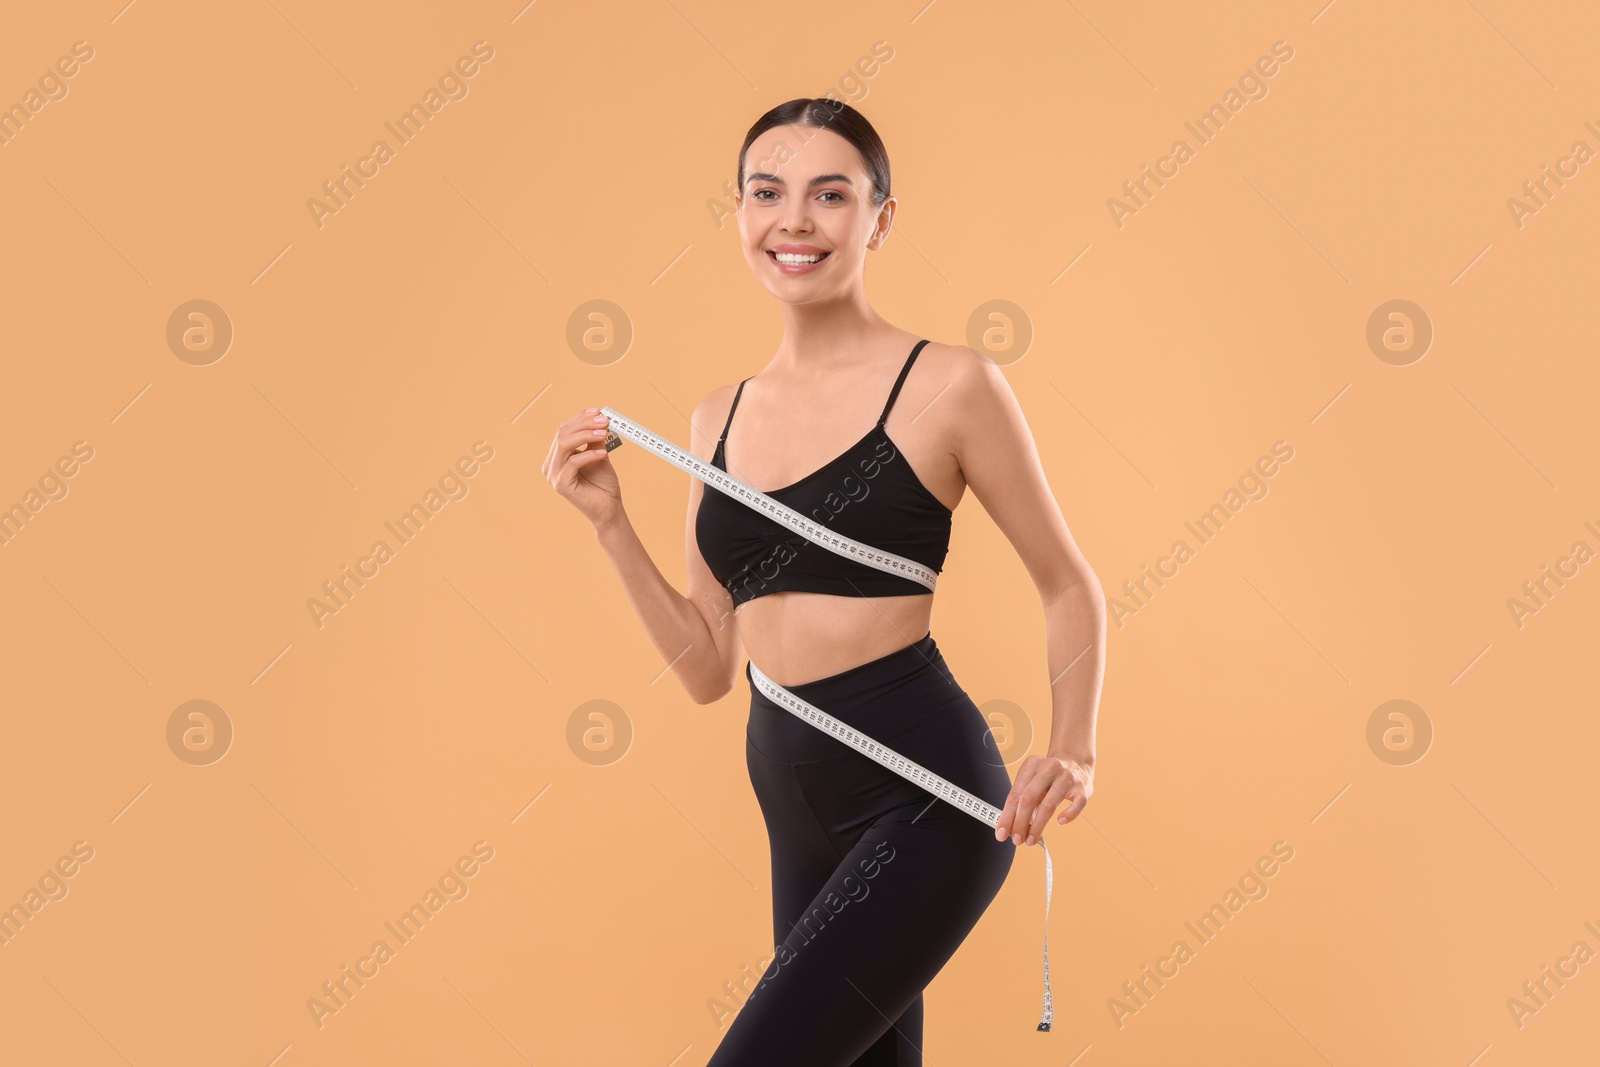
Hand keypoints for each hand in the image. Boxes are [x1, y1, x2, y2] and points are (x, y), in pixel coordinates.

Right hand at [542, 408, 622, 529]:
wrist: (609, 509)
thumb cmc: (603, 484)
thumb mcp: (599, 455)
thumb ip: (595, 439)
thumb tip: (599, 417)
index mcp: (557, 456)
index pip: (564, 429)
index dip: (580, 418)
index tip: (598, 411)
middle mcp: (551, 464)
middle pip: (562, 434)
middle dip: (584, 423)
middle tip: (604, 420)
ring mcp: (554, 475)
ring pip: (564, 444)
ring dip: (585, 435)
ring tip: (604, 433)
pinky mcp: (561, 485)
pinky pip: (572, 463)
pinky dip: (588, 454)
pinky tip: (603, 453)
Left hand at [995, 753, 1093, 846]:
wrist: (1076, 762)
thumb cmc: (1049, 777)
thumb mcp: (1032, 780)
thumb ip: (1022, 800)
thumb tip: (1011, 828)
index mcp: (1032, 765)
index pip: (1015, 794)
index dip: (1007, 816)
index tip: (1001, 833)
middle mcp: (1049, 768)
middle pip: (1029, 798)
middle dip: (1020, 822)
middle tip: (1017, 840)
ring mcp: (1067, 777)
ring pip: (1049, 804)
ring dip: (1038, 826)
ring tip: (1031, 840)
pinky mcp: (1082, 788)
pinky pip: (1077, 804)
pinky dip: (1069, 815)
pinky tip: (1060, 822)